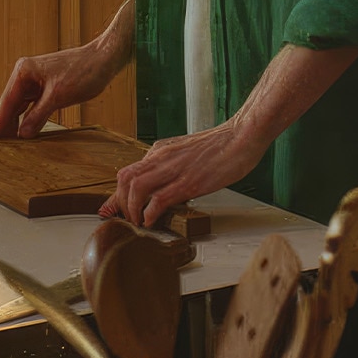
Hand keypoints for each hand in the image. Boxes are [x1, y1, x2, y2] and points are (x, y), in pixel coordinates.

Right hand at [0, 36, 128, 138]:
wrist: (105, 59)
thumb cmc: (84, 71)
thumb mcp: (59, 96)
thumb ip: (38, 115)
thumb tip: (22, 133)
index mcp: (24, 71)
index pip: (7, 101)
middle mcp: (26, 74)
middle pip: (12, 104)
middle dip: (7, 124)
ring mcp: (36, 80)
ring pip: (22, 106)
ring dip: (18, 122)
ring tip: (11, 143)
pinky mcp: (47, 86)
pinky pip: (33, 105)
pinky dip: (30, 117)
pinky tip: (27, 130)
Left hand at [101, 121, 263, 226]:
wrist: (242, 136)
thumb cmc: (221, 146)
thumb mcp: (187, 153)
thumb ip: (172, 166)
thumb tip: (165, 188)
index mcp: (161, 151)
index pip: (129, 172)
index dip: (118, 194)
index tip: (115, 209)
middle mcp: (162, 157)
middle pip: (124, 179)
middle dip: (120, 202)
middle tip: (127, 218)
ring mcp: (174, 169)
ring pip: (135, 188)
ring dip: (131, 209)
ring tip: (138, 222)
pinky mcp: (189, 182)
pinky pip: (158, 199)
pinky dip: (149, 213)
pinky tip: (152, 221)